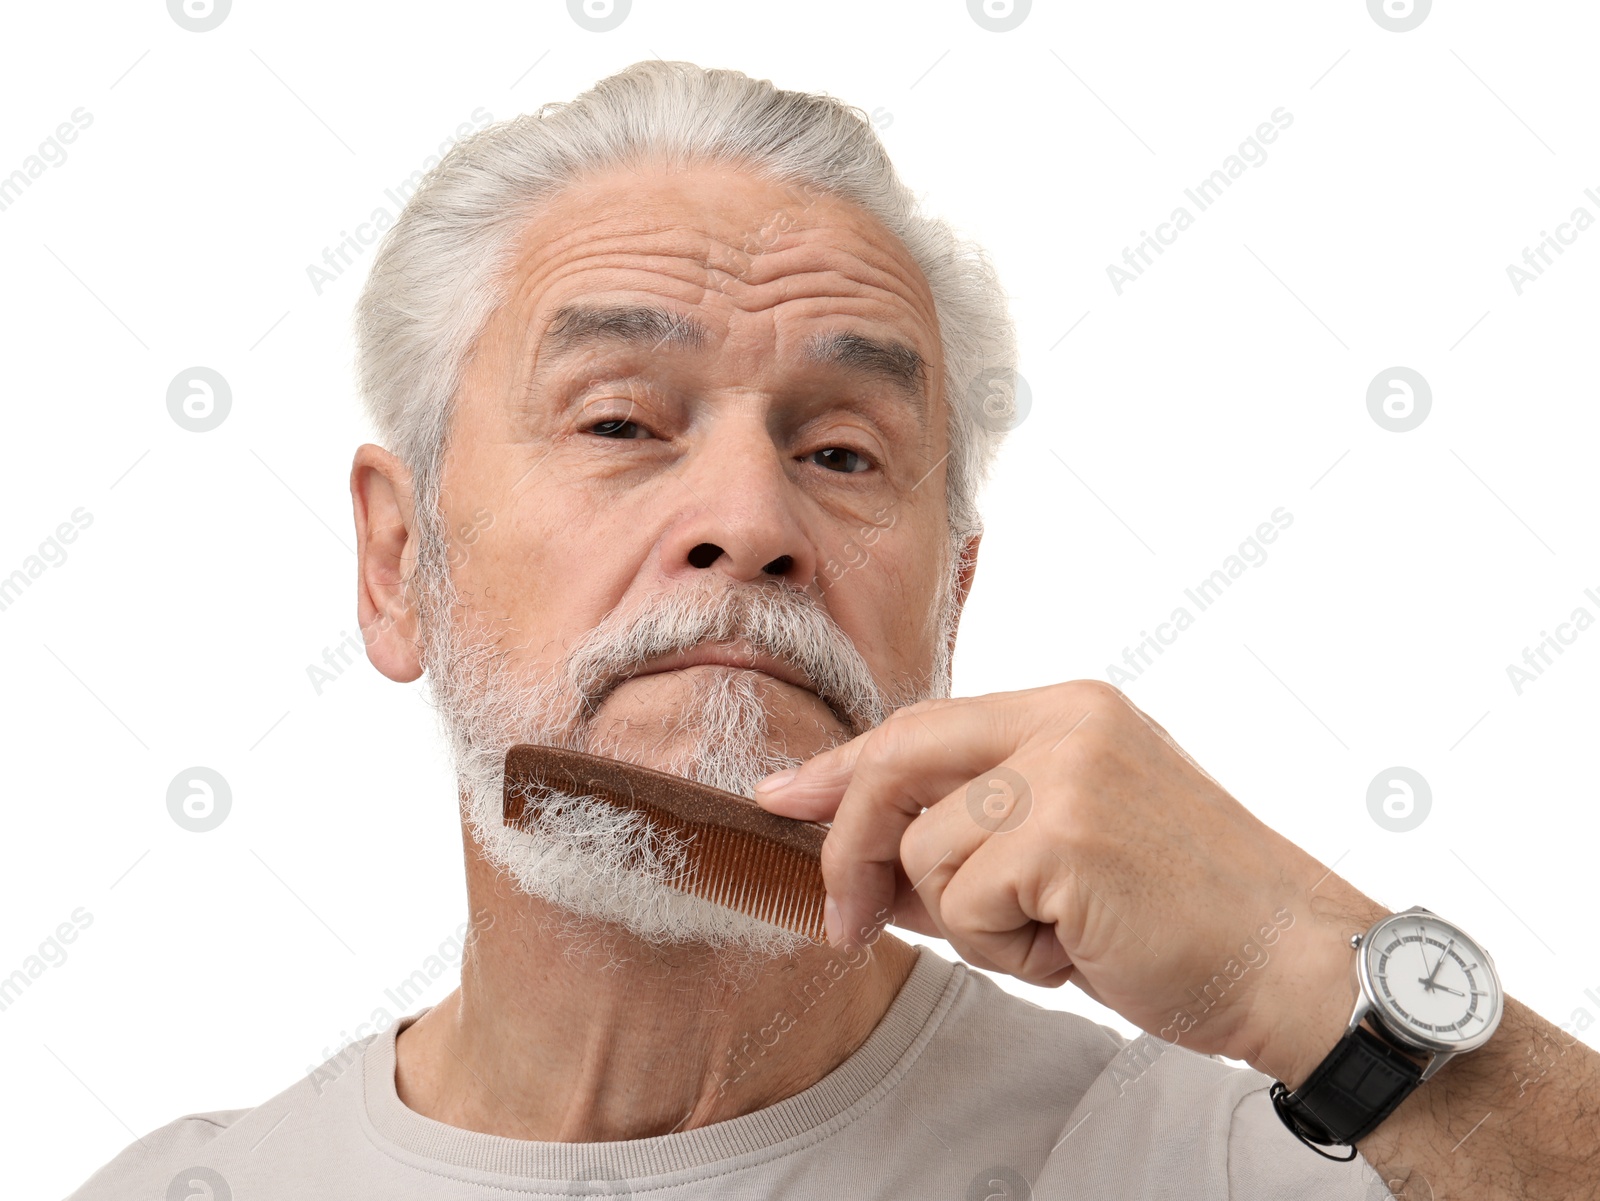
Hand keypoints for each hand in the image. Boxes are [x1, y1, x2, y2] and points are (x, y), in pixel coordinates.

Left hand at [753, 680, 1388, 1079]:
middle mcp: (1066, 721)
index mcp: (1069, 711)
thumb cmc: (1186, 917)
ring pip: (926, 851)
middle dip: (852, 847)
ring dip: (974, 923)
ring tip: (1061, 934)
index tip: (788, 797)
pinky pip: (963, 904)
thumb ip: (974, 836)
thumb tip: (867, 862)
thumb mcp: (1070, 852)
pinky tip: (1078, 949)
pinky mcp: (1065, 834)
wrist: (1294, 962)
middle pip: (898, 760)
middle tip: (847, 921)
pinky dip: (1005, 951)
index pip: (921, 724)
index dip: (844, 766)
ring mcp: (1066, 771)